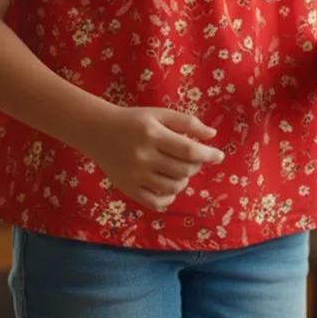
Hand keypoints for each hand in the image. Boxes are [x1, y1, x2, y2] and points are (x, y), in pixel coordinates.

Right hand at [83, 107, 225, 212]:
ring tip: (179, 171)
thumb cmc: (133, 121)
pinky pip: (155, 203)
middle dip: (196, 166)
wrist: (97, 131)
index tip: (219, 156)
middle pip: (183, 170)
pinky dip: (168, 199)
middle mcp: (144, 156)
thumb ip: (186, 123)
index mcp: (153, 135)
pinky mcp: (128, 188)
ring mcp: (135, 175)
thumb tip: (212, 135)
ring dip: (183, 180)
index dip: (208, 155)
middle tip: (192, 159)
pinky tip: (169, 189)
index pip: (189, 151)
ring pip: (173, 188)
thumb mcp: (159, 114)